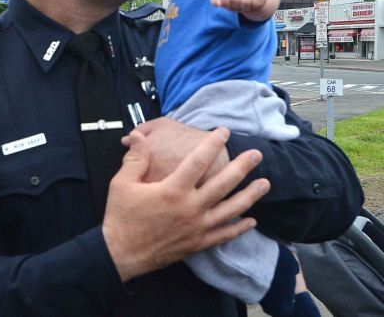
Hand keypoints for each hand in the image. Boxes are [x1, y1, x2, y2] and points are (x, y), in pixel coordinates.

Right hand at [103, 127, 268, 281]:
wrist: (121, 253)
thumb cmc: (121, 216)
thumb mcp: (122, 183)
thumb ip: (135, 158)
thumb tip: (138, 135)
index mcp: (173, 190)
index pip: (198, 161)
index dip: (212, 144)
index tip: (223, 132)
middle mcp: (190, 208)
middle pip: (223, 184)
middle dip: (242, 167)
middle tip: (257, 154)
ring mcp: (197, 227)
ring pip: (231, 210)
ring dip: (250, 195)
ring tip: (265, 184)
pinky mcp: (197, 243)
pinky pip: (224, 235)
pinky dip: (239, 228)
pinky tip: (251, 221)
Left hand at [210, 0, 278, 21]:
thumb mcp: (225, 0)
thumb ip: (216, 0)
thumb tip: (217, 1)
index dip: (224, 1)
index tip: (227, 5)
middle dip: (235, 6)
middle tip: (238, 7)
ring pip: (245, 0)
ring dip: (244, 7)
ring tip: (245, 7)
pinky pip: (258, 0)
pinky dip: (255, 5)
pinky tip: (254, 5)